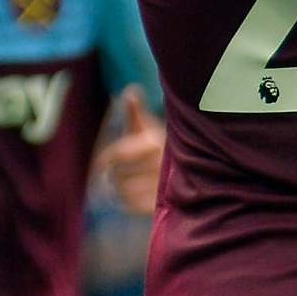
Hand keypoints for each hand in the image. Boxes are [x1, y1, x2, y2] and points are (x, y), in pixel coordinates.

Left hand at [94, 88, 165, 216]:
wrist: (197, 170)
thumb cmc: (163, 145)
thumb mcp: (151, 127)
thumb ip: (136, 111)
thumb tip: (129, 90)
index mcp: (152, 143)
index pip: (115, 155)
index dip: (103, 160)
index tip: (100, 164)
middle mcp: (157, 164)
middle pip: (117, 174)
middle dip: (116, 174)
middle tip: (118, 173)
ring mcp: (160, 186)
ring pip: (123, 190)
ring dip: (121, 188)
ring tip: (127, 184)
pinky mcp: (162, 204)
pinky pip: (132, 205)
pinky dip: (129, 202)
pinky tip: (135, 195)